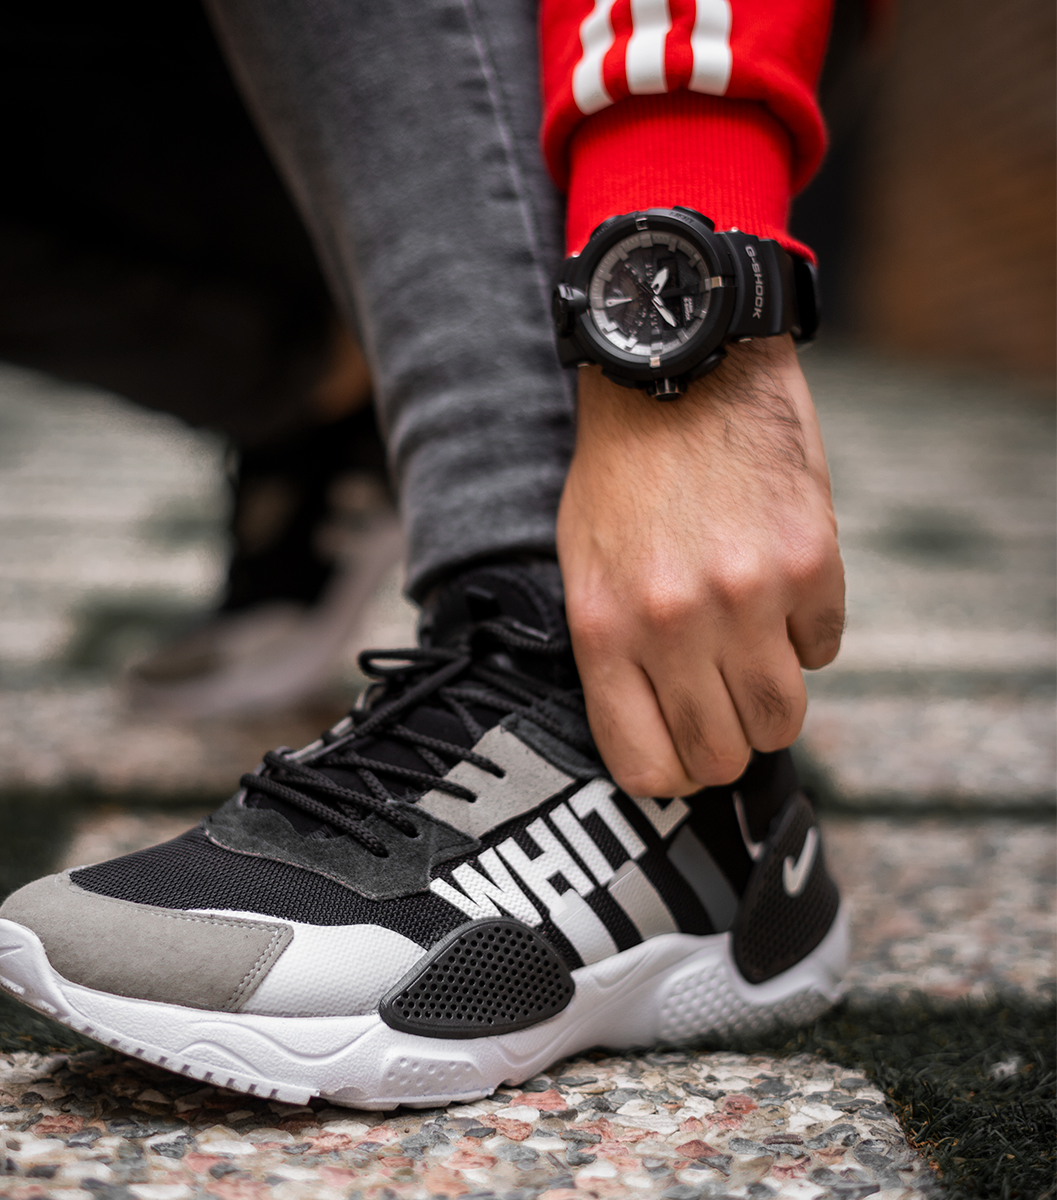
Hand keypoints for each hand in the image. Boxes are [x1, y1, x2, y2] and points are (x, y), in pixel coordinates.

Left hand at [556, 336, 844, 797]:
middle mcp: (676, 625)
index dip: (669, 775)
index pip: (646, 767)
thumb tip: (659, 734)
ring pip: (784, 720)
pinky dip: (805, 634)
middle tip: (720, 706)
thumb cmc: (620, 475)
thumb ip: (615, 658)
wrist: (679, 369)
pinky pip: (824, 649)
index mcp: (605, 630)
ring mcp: (749, 597)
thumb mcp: (583, 569)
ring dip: (769, 698)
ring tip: (751, 651)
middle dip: (723, 743)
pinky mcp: (812, 563)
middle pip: (722, 756)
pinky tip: (777, 590)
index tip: (679, 755)